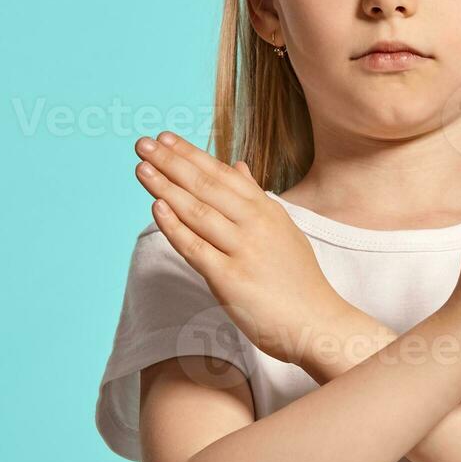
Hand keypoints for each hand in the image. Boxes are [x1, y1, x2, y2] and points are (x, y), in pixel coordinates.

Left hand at [133, 131, 347, 366]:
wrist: (318, 323)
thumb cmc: (299, 280)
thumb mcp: (283, 229)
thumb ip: (257, 198)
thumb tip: (238, 166)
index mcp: (267, 210)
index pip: (222, 174)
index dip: (191, 154)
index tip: (165, 138)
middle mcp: (255, 224)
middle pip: (206, 186)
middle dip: (171, 162)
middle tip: (143, 144)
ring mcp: (243, 250)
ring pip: (197, 211)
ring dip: (166, 187)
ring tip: (142, 168)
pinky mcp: (230, 279)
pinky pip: (195, 248)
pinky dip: (174, 226)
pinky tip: (156, 206)